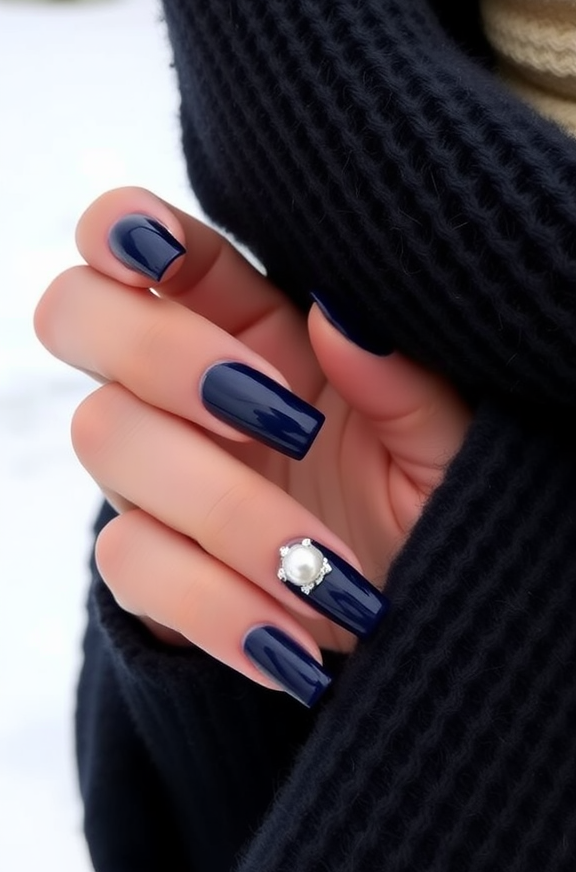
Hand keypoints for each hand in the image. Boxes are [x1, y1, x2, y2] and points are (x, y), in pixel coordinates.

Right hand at [34, 188, 470, 704]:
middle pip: (77, 314)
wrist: (408, 620)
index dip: (123, 226)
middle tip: (283, 418)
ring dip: (225, 509)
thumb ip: (405, 384)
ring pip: (107, 441)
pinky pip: (130, 564)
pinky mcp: (148, 563)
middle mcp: (182, 388)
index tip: (161, 251)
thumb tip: (341, 316)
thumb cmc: (428, 509)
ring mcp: (153, 474)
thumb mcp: (445, 447)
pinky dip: (215, 605)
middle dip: (162, 354)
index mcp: (255, 327)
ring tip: (328, 571)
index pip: (140, 241)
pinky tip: (293, 645)